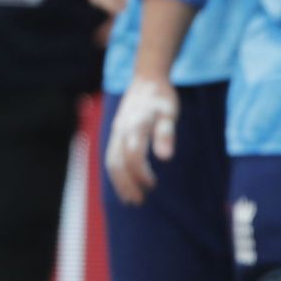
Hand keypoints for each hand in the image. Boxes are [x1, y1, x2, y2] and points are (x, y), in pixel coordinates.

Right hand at [105, 77, 178, 205]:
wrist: (146, 80)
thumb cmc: (161, 98)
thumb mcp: (169, 113)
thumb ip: (166, 134)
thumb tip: (165, 158)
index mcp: (135, 125)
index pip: (133, 155)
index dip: (140, 173)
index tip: (152, 185)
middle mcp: (121, 130)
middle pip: (117, 162)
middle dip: (126, 184)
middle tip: (139, 201)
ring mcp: (116, 132)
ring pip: (111, 161)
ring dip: (119, 182)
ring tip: (131, 199)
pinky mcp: (116, 134)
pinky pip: (111, 156)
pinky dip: (116, 173)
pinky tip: (125, 184)